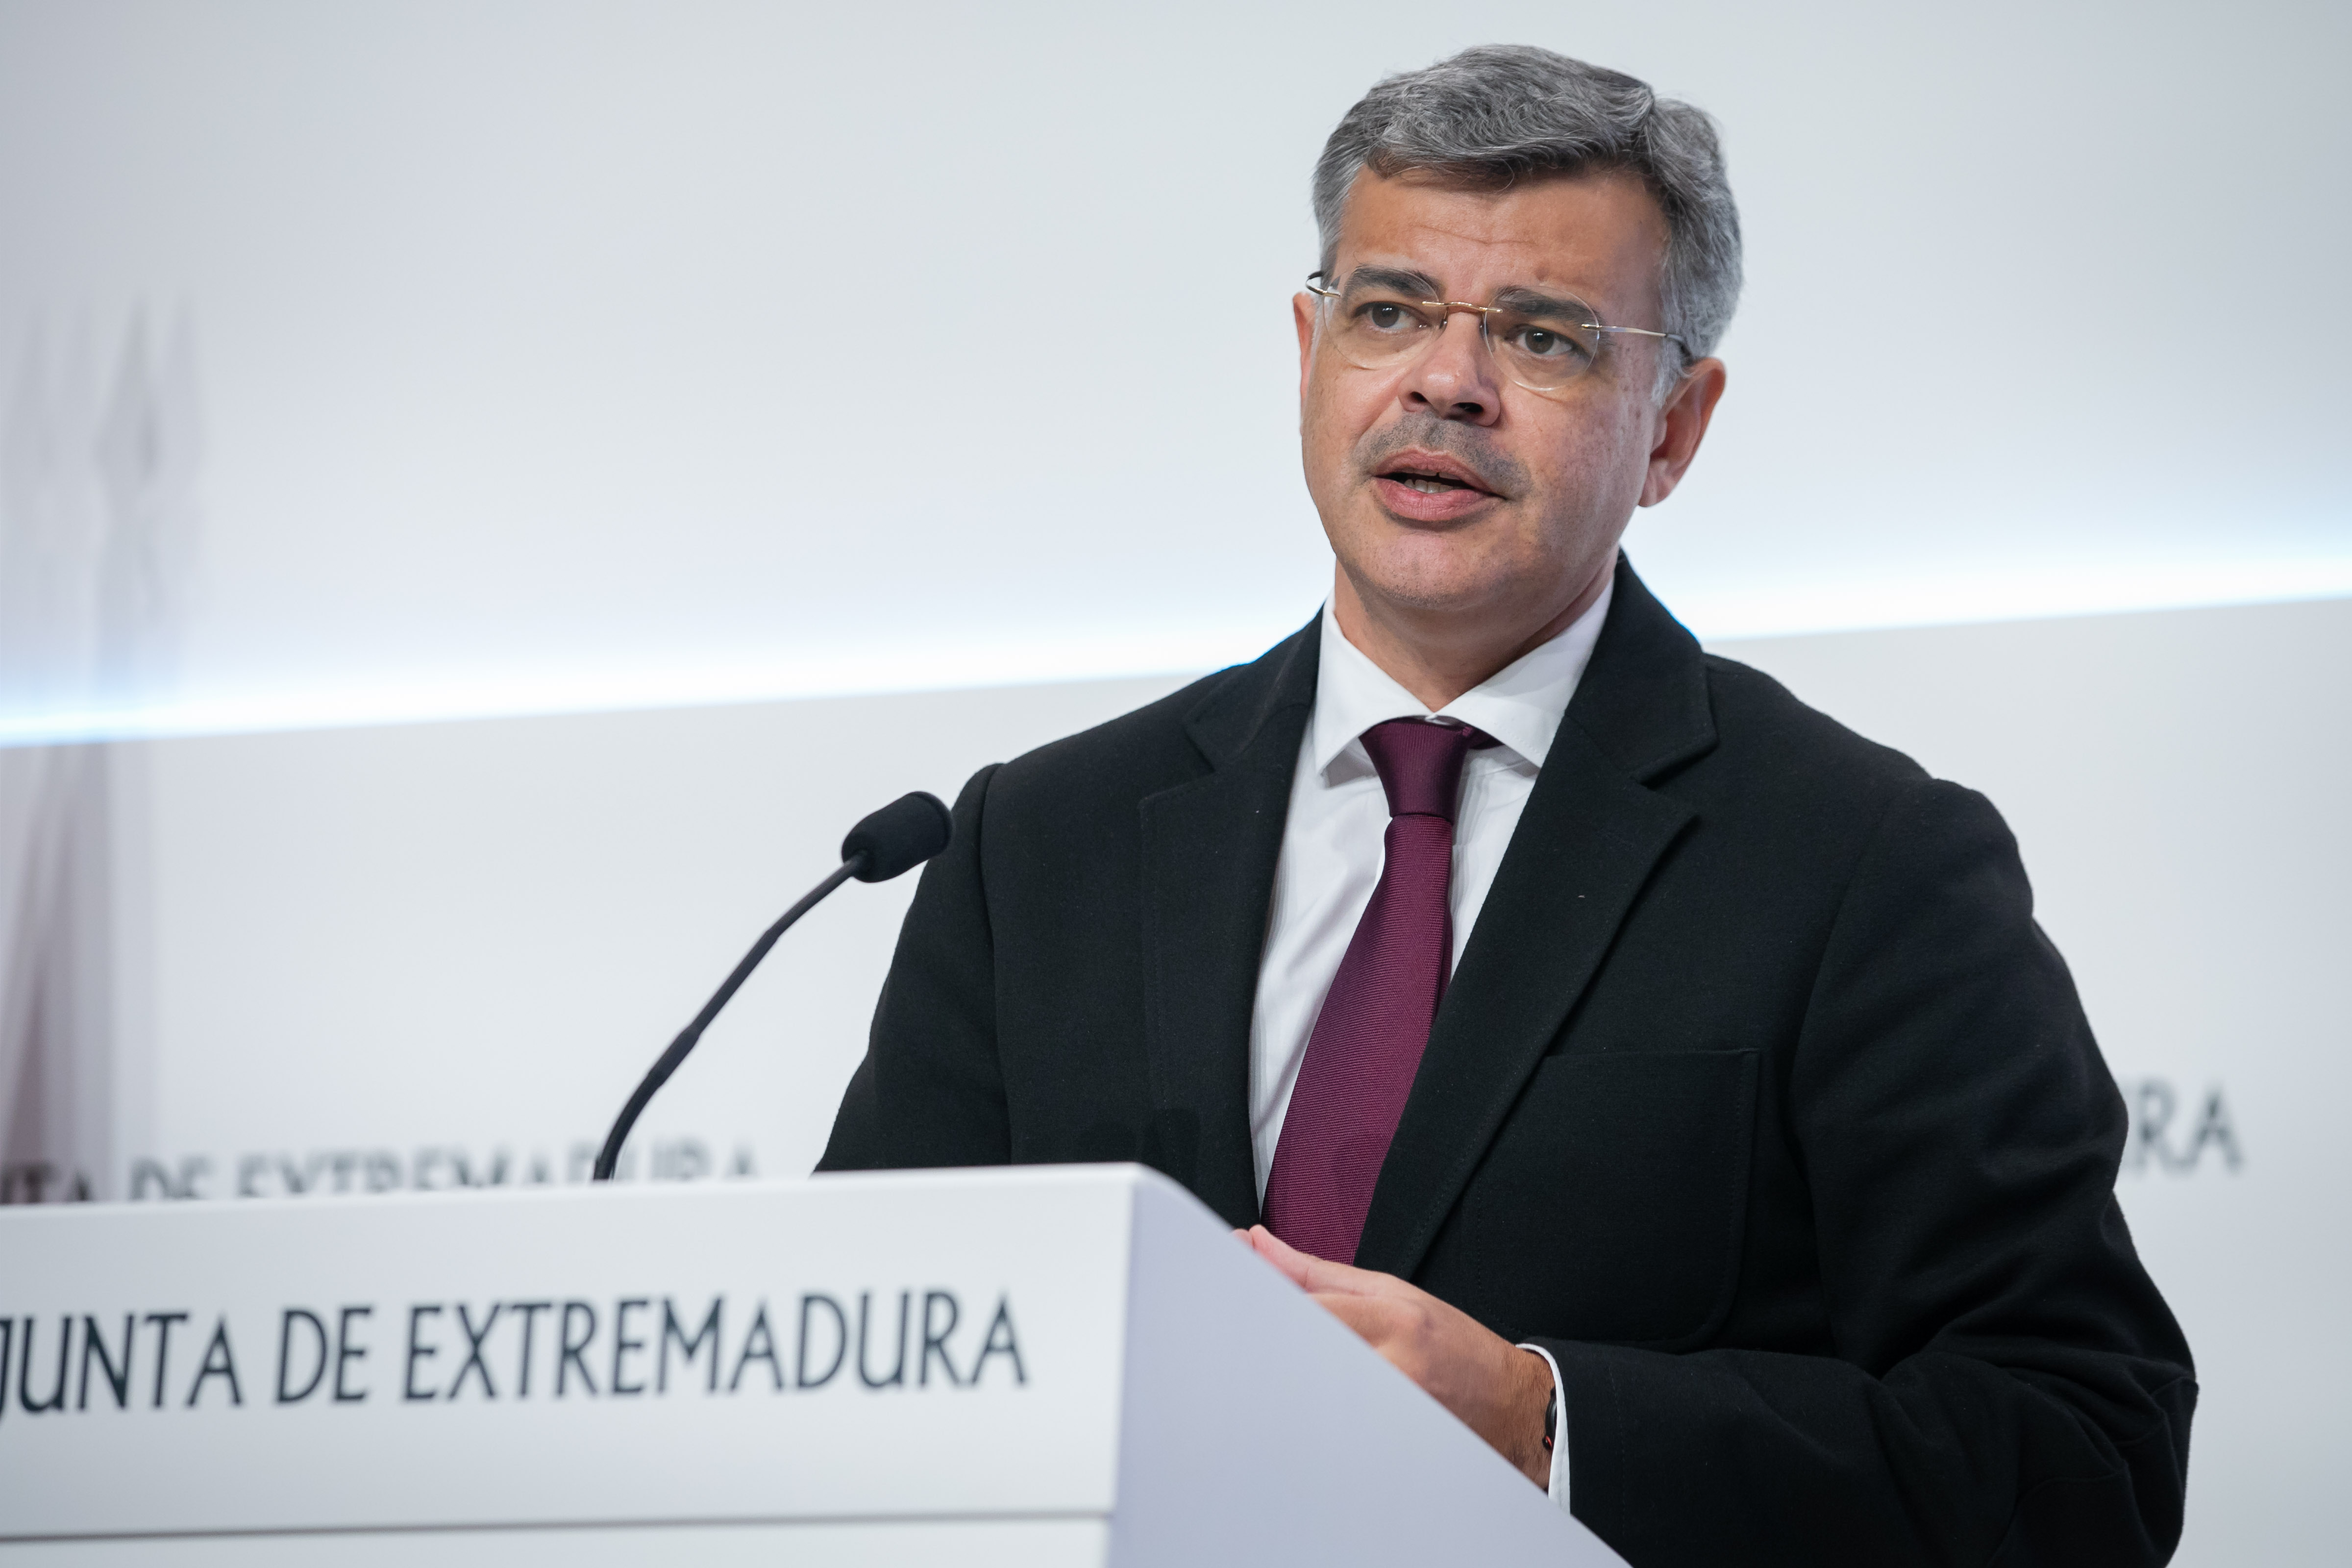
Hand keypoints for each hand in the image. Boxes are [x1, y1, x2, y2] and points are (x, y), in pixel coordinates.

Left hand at [1239, 1224, 1552, 1485]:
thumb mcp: (1393, 1292)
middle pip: (1298, 1349)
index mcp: (1391, 1319)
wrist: (1510, 1407)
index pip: (1305, 1304)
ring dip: (1273, 1375)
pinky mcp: (1378, 1445)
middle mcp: (1389, 1366)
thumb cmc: (1454, 1347)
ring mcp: (1385, 1411)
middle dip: (1257, 1336)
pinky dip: (1298, 1409)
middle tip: (1223, 1331)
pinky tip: (1287, 1403)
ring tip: (1251, 1367)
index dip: (1255, 1292)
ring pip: (1303, 1391)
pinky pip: (1324, 1425)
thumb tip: (1259, 1244)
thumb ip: (1318, 1272)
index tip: (1223, 1282)